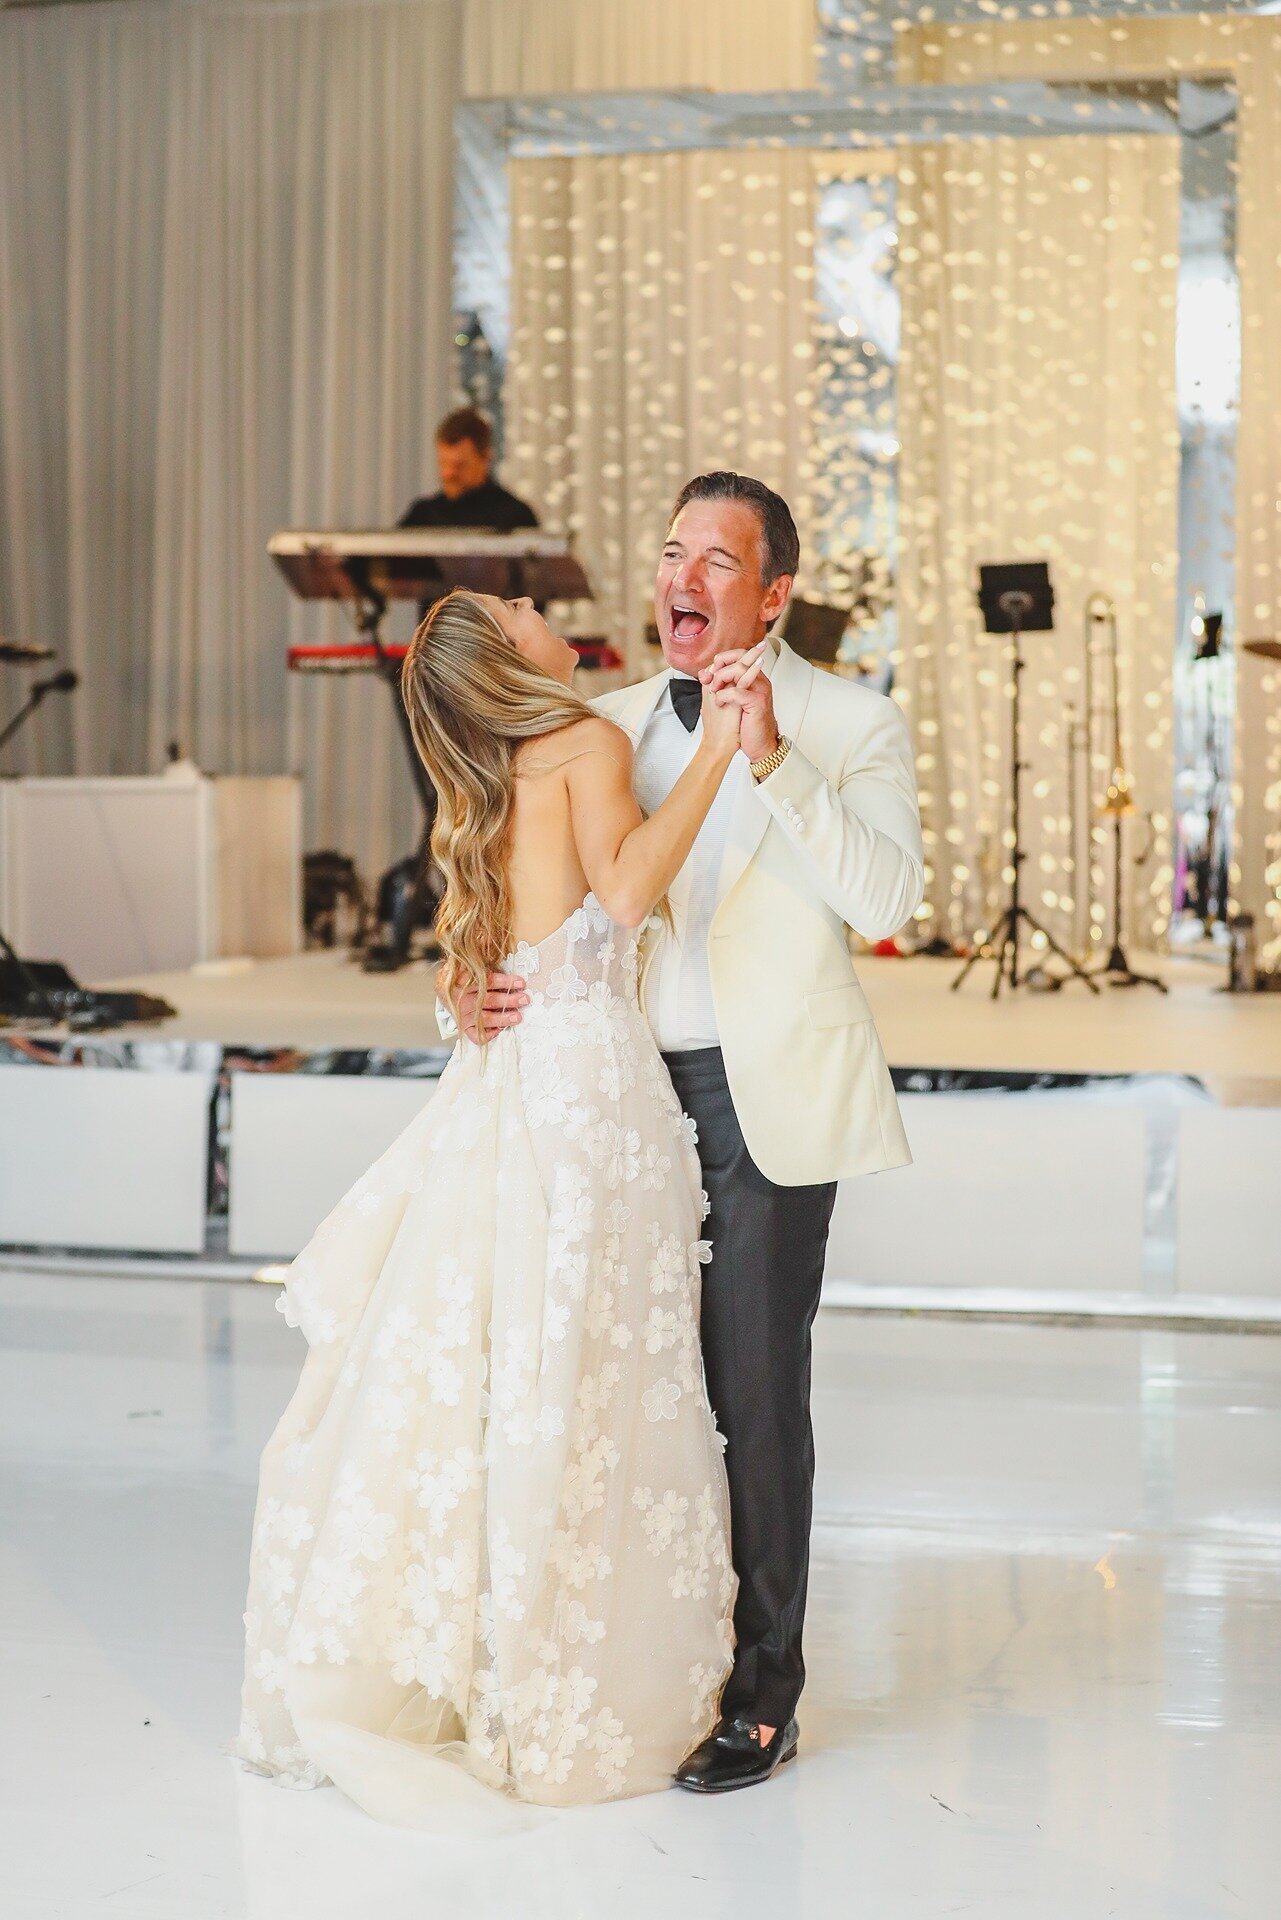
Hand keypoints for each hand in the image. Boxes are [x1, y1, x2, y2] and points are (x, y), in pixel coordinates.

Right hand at [454, 970, 527, 1042]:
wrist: (442, 988)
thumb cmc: (463, 976)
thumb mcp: (470, 965)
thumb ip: (486, 965)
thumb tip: (507, 963)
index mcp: (464, 980)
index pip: (488, 981)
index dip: (506, 982)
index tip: (521, 983)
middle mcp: (462, 998)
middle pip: (488, 1000)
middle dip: (509, 1000)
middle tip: (524, 999)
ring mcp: (463, 1014)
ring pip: (484, 1019)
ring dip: (503, 1019)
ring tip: (517, 1017)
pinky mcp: (464, 1027)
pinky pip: (476, 1035)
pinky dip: (488, 1034)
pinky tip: (500, 1030)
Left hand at [700, 645, 777, 762]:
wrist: (760, 744)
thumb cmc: (745, 724)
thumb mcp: (730, 700)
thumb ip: (719, 684)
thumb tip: (703, 673)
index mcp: (753, 678)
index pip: (738, 654)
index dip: (720, 660)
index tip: (709, 673)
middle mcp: (759, 680)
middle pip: (740, 656)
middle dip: (720, 666)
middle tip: (710, 680)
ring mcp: (760, 690)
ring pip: (739, 669)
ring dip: (720, 679)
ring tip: (715, 693)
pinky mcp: (757, 702)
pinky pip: (737, 691)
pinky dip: (723, 696)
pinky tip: (720, 703)